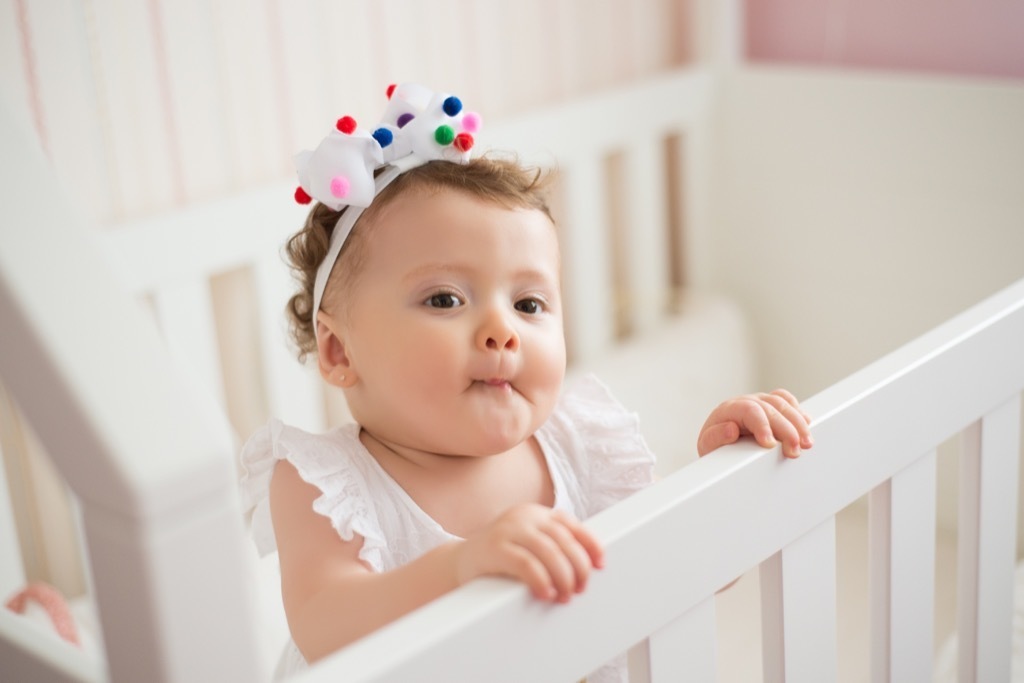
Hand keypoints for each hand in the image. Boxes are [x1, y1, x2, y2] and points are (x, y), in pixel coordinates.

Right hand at [455, 504, 603, 602]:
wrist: (460, 563)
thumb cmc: (502, 559)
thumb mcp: (529, 547)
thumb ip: (553, 549)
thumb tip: (589, 569)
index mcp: (536, 513)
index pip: (571, 525)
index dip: (590, 544)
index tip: (601, 565)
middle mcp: (524, 516)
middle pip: (563, 539)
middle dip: (578, 566)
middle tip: (581, 588)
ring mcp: (508, 529)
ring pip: (549, 550)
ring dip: (563, 576)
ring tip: (566, 595)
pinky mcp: (494, 548)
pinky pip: (525, 563)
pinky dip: (541, 579)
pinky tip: (547, 593)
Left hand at [697, 389, 811, 458]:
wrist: (719, 446)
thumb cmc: (715, 447)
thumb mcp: (708, 447)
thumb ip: (715, 438)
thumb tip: (731, 429)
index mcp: (729, 409)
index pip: (749, 411)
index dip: (762, 426)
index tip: (770, 444)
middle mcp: (746, 402)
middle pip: (771, 408)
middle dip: (786, 429)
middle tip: (794, 450)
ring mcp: (761, 402)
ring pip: (783, 404)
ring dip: (798, 423)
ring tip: (806, 443)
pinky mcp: (772, 406)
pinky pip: (787, 402)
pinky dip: (798, 412)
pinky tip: (806, 425)